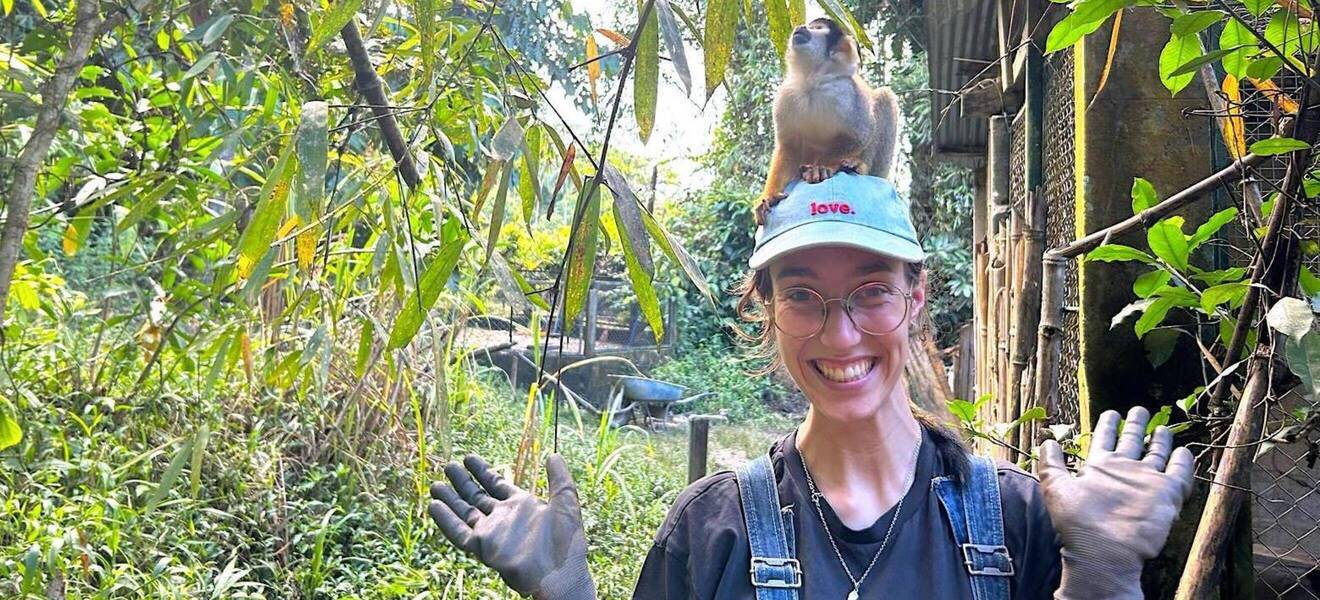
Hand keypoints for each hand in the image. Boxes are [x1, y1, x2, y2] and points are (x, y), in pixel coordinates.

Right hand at [429, 454, 594, 599]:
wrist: (559, 574)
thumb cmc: (567, 542)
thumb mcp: (566, 503)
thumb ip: (559, 479)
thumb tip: (554, 455)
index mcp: (521, 506)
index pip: (496, 484)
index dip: (482, 471)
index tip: (468, 458)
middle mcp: (504, 518)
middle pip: (477, 497)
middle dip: (462, 482)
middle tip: (448, 466)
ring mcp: (492, 533)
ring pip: (464, 513)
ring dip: (450, 499)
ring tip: (435, 484)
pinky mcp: (483, 548)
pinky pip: (460, 533)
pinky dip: (446, 520)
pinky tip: (434, 506)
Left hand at [1036, 406, 1195, 599]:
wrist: (1104, 551)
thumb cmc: (1078, 521)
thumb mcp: (1056, 488)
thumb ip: (1051, 464)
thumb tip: (1047, 441)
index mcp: (1099, 468)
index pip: (1105, 439)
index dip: (1108, 424)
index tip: (1111, 412)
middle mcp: (1124, 472)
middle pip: (1132, 441)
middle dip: (1135, 425)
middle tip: (1139, 409)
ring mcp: (1146, 482)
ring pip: (1156, 454)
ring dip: (1160, 440)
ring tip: (1163, 427)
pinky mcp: (1166, 493)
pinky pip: (1179, 472)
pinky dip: (1183, 461)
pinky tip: (1183, 450)